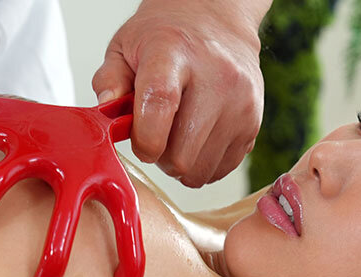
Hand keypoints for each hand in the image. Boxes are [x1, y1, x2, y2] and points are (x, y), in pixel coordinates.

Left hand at [92, 0, 266, 187]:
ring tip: (178, 138)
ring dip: (182, 165)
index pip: (160, 104)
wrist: (217, 23)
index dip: (145, 139)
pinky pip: (221, 170)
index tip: (140, 144)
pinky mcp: (253, 124)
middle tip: (157, 139)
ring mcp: (240, 103)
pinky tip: (198, 140)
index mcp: (174, 53)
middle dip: (160, 158)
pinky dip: (204, 164)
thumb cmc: (168, 39)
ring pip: (200, 170)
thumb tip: (107, 111)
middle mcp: (215, 77)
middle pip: (182, 153)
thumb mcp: (126, 47)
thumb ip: (109, 80)